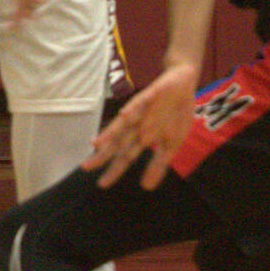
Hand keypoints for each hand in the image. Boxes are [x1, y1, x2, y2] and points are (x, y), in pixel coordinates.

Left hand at [83, 61, 198, 189]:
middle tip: (86, 167)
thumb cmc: (174, 114)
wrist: (183, 82)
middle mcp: (137, 125)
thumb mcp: (172, 144)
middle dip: (103, 155)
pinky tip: (124, 115)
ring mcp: (142, 110)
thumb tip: (146, 188)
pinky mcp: (149, 95)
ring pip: (123, 124)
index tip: (102, 184)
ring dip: (111, 133)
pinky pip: (139, 102)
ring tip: (97, 144)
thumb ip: (158, 165)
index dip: (114, 169)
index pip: (126, 156)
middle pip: (118, 143)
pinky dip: (132, 109)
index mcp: (143, 137)